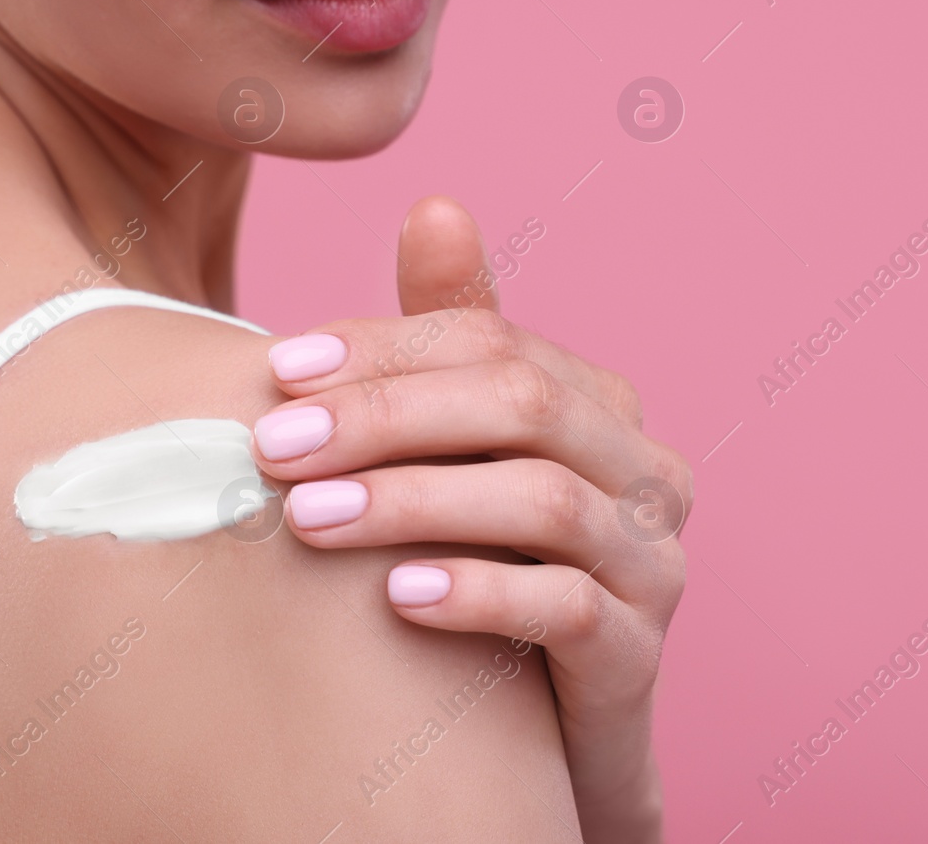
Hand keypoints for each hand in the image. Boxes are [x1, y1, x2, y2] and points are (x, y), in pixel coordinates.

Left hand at [251, 197, 689, 842]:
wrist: (547, 721)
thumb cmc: (491, 562)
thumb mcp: (467, 453)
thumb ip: (453, 342)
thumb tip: (437, 205)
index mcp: (599, 403)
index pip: (492, 342)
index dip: (383, 347)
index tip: (277, 369)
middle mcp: (645, 467)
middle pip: (521, 405)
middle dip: (387, 417)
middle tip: (274, 446)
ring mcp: (653, 560)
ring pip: (542, 502)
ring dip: (413, 500)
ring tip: (309, 517)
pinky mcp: (638, 652)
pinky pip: (567, 609)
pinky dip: (478, 593)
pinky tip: (397, 596)